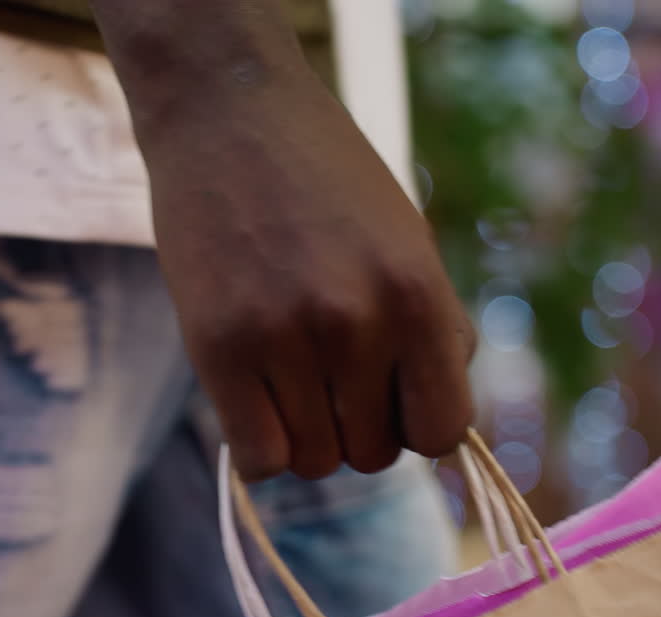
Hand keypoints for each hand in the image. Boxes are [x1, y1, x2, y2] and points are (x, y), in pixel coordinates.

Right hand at [141, 79, 474, 480]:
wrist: (226, 111)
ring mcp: (284, 338)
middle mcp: (357, 322)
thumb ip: (433, 329)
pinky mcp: (218, 347)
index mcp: (417, 294)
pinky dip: (259, 445)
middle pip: (374, 455)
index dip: (415, 423)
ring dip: (304, 434)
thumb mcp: (406, 240)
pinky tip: (252, 396)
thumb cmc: (323, 177)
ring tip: (286, 372)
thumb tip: (441, 427)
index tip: (388, 397)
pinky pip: (257, 459)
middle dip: (355, 428)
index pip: (443, 429)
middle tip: (327, 374)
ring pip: (313, 462)